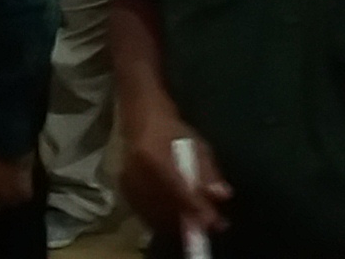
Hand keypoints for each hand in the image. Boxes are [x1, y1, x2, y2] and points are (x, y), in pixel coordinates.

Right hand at [121, 119, 229, 237]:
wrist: (140, 119)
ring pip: (154, 212)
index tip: (214, 221)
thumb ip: (209, 173)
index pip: (177, 190)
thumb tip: (222, 196)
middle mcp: (136, 171)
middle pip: (165, 206)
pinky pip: (143, 211)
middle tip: (211, 225)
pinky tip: (176, 218)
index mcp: (154, 157)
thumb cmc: (171, 130)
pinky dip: (161, 219)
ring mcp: (127, 180)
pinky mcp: (123, 187)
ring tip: (197, 223)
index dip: (196, 208)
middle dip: (189, 220)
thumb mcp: (197, 146)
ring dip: (176, 223)